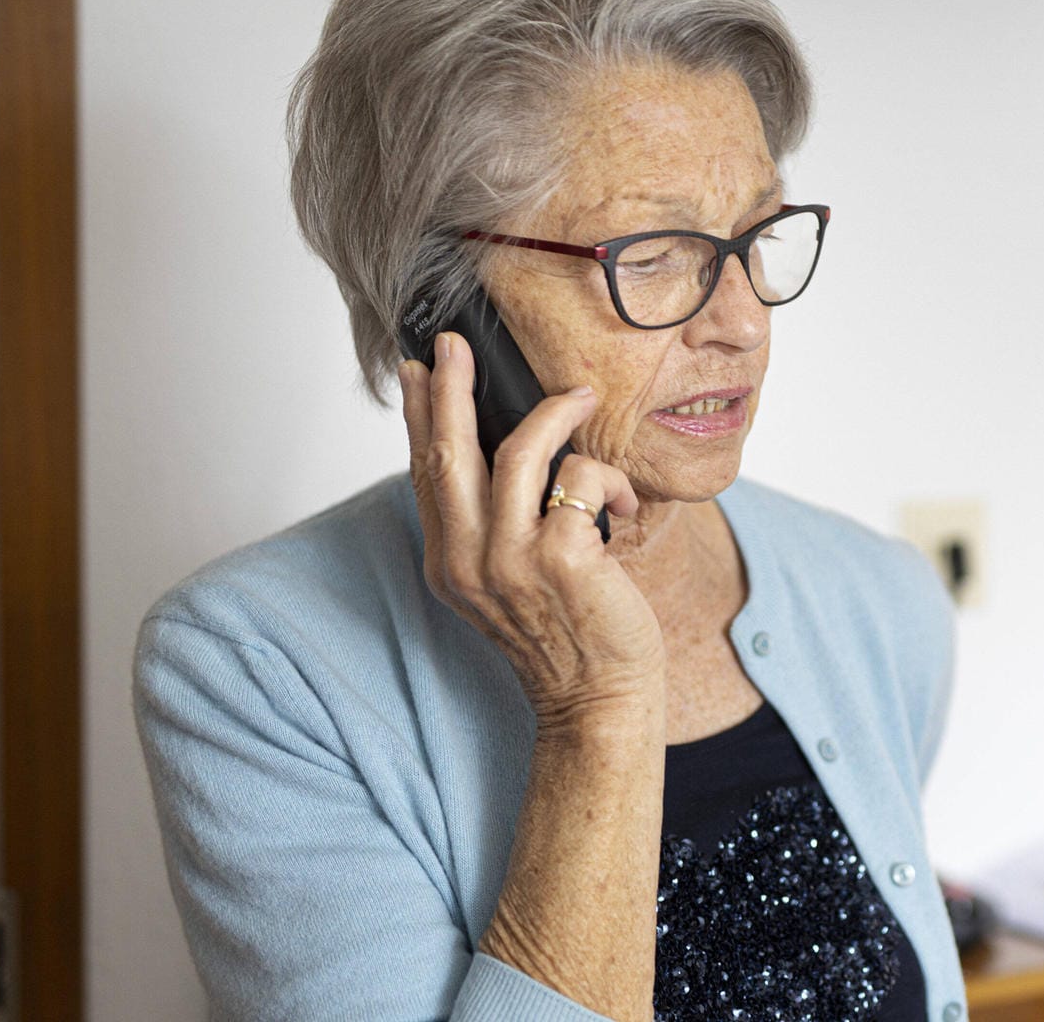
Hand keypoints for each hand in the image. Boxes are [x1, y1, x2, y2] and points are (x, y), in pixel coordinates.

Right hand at [399, 330, 665, 734]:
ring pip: (516, 452)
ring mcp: (511, 561)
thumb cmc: (569, 635)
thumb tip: (505, 453)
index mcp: (450, 564)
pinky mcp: (562, 557)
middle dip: (451, 388)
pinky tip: (625, 506)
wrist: (599, 701)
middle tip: (454, 342)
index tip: (418, 368)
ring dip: (552, 412)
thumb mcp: (511, 582)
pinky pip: (580, 478)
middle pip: (448, 453)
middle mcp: (469, 561)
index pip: (425, 474)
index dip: (420, 416)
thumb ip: (496, 528)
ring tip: (580, 397)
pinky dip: (607, 479)